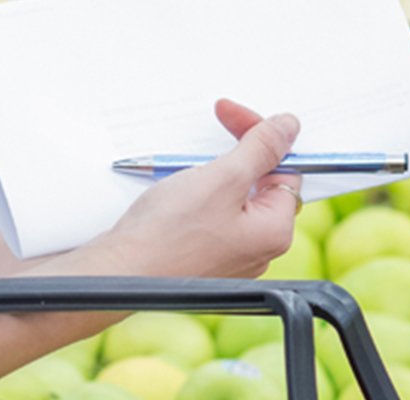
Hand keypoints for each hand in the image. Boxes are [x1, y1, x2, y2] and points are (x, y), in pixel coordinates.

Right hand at [98, 100, 302, 278]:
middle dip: (236, 154)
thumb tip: (288, 127)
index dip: (260, 137)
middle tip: (209, 137)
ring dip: (214, 173)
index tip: (233, 117)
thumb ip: (261, 149)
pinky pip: (212, 215)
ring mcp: (231, 255)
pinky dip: (199, 195)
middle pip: (260, 183)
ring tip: (187, 171)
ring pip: (233, 197)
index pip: (285, 169)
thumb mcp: (223, 178)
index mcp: (274, 231)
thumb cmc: (168, 235)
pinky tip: (178, 192)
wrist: (121, 272)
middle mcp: (258, 248)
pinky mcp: (204, 255)